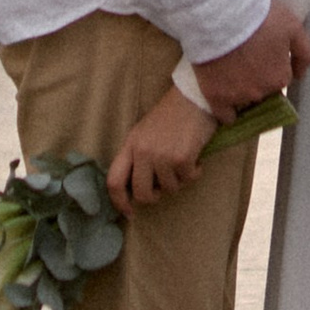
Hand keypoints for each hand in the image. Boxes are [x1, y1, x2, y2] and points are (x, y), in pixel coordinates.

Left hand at [107, 86, 217, 215]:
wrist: (194, 96)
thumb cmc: (171, 115)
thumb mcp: (145, 132)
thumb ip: (137, 156)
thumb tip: (136, 188)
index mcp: (130, 144)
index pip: (113, 181)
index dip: (119, 202)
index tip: (129, 213)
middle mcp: (143, 152)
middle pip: (141, 193)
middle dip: (154, 196)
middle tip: (164, 186)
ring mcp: (162, 156)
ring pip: (169, 189)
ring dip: (179, 179)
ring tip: (183, 160)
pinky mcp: (182, 158)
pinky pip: (188, 179)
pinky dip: (195, 172)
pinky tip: (196, 157)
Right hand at [192, 0, 309, 121]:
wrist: (219, 13)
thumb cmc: (258, 16)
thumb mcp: (292, 26)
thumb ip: (304, 53)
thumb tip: (300, 75)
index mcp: (280, 78)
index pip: (280, 78)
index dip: (272, 64)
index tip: (262, 51)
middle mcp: (261, 92)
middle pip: (262, 90)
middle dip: (257, 78)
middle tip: (245, 56)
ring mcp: (237, 97)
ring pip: (244, 101)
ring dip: (241, 90)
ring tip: (229, 68)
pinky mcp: (215, 97)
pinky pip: (225, 115)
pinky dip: (226, 110)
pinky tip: (223, 98)